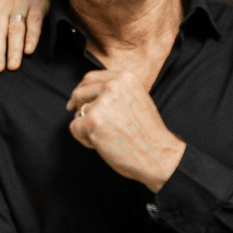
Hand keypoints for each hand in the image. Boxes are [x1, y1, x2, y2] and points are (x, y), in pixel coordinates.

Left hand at [67, 68, 185, 191]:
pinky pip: (74, 127)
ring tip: (106, 136)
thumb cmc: (148, 133)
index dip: (82, 90)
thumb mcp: (137, 99)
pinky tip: (102, 143)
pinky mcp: (93, 121)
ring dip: (85, 126)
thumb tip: (89, 94)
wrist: (158, 154)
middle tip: (84, 122)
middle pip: (80, 92)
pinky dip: (84, 139)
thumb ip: (116, 92)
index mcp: (125, 78)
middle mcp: (113, 86)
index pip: (91, 78)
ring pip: (77, 112)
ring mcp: (102, 104)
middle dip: (77, 107)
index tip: (77, 101)